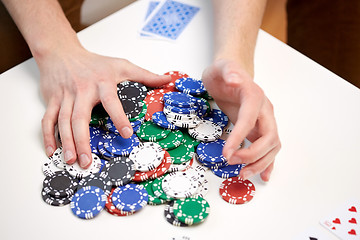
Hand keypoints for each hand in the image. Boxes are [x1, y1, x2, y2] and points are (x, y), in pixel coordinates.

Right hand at [39, 45, 169, 167]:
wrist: (62, 52)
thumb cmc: (95, 62)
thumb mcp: (122, 65)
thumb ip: (145, 75)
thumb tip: (168, 80)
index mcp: (102, 83)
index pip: (112, 102)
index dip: (119, 117)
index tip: (127, 134)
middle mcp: (82, 91)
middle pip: (80, 117)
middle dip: (83, 140)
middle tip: (88, 161)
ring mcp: (65, 96)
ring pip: (62, 121)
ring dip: (66, 142)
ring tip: (71, 160)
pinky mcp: (52, 100)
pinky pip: (47, 120)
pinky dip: (48, 136)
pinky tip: (52, 151)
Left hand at [202, 59, 280, 180]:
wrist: (230, 73)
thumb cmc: (224, 72)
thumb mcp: (221, 67)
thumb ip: (228, 72)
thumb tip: (234, 80)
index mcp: (254, 96)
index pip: (250, 120)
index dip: (239, 138)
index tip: (226, 153)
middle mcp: (264, 110)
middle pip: (269, 137)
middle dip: (252, 154)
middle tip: (231, 162)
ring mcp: (264, 121)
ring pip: (272, 147)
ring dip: (260, 163)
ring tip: (242, 174)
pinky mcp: (259, 129)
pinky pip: (269, 148)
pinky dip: (267, 163)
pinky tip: (263, 175)